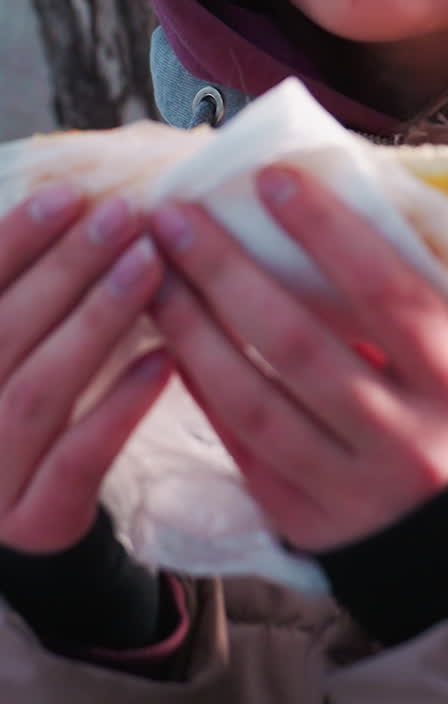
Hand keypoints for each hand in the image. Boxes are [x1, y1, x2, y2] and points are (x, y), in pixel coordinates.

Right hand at [0, 187, 170, 552]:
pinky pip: (77, 459)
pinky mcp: (34, 522)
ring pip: (39, 390)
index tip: (71, 193)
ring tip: (149, 264)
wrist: (28, 512)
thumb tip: (78, 201)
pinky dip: (119, 405)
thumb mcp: (16, 337)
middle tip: (126, 216)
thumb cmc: (25, 400)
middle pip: (6, 331)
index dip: (16, 238)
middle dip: (69, 267)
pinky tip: (163, 358)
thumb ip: (27, 287)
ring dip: (96, 320)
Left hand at [150, 165, 447, 552]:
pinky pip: (240, 444)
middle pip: (301, 345)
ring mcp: (355, 491)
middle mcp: (411, 442)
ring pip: (255, 401)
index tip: (269, 178)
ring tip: (154, 275)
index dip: (326, 232)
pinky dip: (201, 387)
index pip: (387, 292)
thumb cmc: (437, 406)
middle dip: (227, 272)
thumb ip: (394, 295)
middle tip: (175, 217)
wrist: (447, 528)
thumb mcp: (445, 354)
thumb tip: (304, 203)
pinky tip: (170, 339)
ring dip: (193, 330)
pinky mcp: (306, 522)